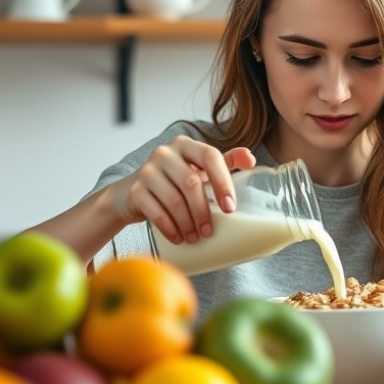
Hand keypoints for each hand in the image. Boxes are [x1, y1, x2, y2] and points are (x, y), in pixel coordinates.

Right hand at [108, 135, 255, 243]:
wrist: (132, 193)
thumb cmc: (174, 181)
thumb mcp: (198, 169)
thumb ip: (225, 162)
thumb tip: (251, 159)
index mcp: (187, 145)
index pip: (210, 156)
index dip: (223, 182)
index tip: (230, 207)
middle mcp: (165, 153)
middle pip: (191, 183)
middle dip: (203, 211)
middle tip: (209, 232)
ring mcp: (147, 170)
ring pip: (173, 199)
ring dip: (187, 223)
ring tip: (195, 238)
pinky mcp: (134, 190)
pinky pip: (154, 211)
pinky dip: (169, 228)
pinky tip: (178, 238)